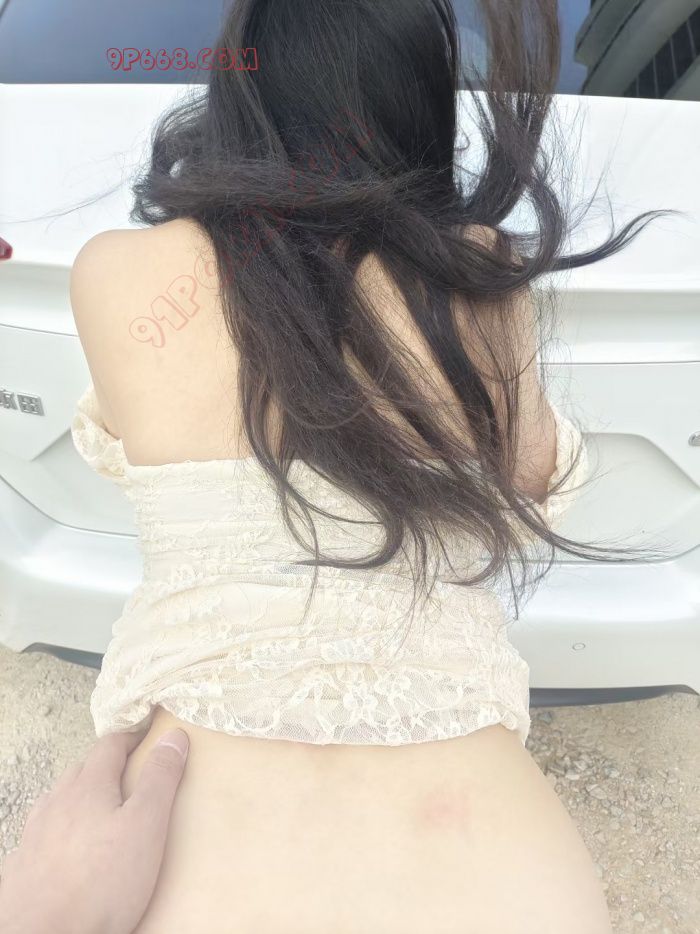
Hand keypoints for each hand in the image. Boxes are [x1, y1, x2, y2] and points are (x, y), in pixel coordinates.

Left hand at [0, 727, 188, 933]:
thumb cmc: (100, 884)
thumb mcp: (146, 825)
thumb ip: (160, 779)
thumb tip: (173, 737)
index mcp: (88, 787)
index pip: (110, 745)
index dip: (132, 735)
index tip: (148, 731)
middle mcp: (57, 803)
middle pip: (82, 769)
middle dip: (107, 764)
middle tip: (131, 769)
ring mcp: (36, 834)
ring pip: (60, 800)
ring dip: (82, 794)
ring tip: (102, 806)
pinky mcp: (25, 865)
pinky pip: (46, 832)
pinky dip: (62, 827)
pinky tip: (70, 845)